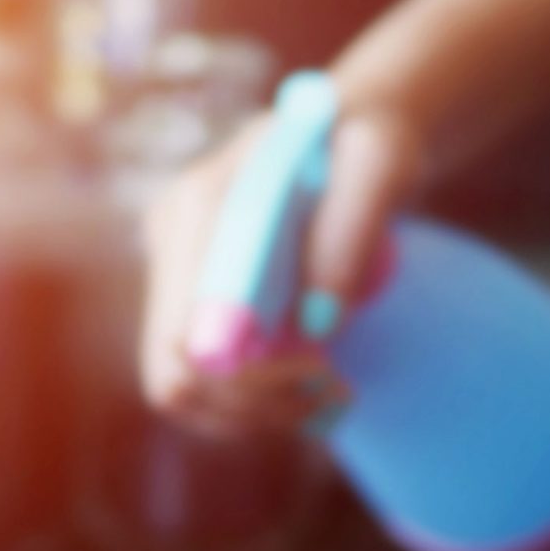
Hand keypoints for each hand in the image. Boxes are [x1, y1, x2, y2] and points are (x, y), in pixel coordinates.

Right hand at [140, 104, 425, 438]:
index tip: (323, 363)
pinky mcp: (195, 307)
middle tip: (334, 387)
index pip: (184, 331)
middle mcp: (172, 244)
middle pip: (174, 374)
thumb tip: (317, 325)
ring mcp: (176, 280)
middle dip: (255, 404)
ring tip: (333, 390)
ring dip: (259, 414)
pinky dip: (256, 408)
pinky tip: (313, 389)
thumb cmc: (366, 141)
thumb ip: (351, 229)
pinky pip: (204, 387)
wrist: (349, 136)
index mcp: (199, 204)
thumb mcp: (377, 163)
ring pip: (185, 394)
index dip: (247, 375)